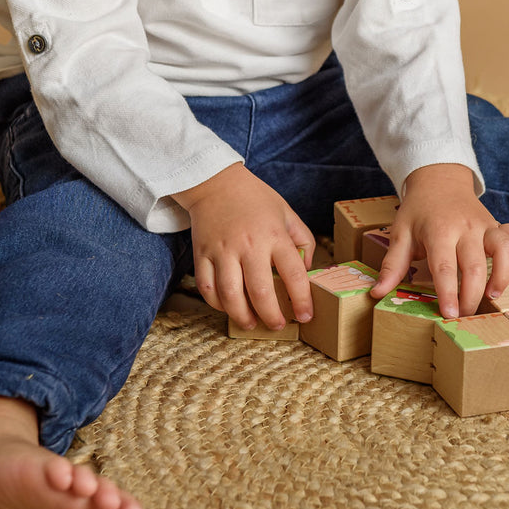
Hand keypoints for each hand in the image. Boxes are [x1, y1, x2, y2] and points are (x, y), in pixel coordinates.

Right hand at [174, 164, 315, 329]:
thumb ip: (302, 239)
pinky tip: (228, 308)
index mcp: (274, 234)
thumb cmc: (255, 199)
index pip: (293, 274)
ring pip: (230, 295)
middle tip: (277, 325)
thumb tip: (305, 270)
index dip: (302, 299)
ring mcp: (223, 250)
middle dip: (271, 316)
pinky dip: (217, 304)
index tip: (305, 316)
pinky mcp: (202, 254)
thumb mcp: (287, 212)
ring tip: (251, 324)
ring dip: (242, 316)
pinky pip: (207, 287)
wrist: (216, 183)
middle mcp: (249, 244)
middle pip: (260, 291)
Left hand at [367, 163, 508, 318]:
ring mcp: (485, 225)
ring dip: (502, 276)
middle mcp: (466, 227)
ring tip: (492, 296)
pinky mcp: (498, 224)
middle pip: (474, 266)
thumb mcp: (400, 234)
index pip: (445, 267)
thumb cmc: (418, 212)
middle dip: (471, 296)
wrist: (439, 180)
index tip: (449, 315)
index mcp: (439, 231)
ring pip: (504, 250)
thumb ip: (393, 265)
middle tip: (465, 316)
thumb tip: (377, 293)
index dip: (448, 294)